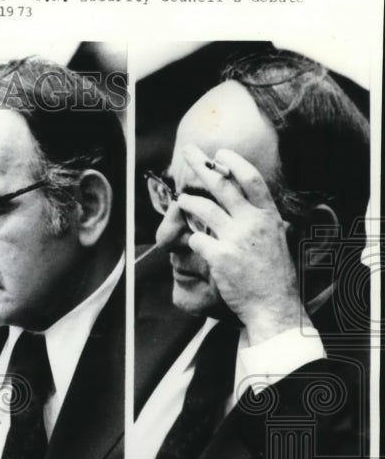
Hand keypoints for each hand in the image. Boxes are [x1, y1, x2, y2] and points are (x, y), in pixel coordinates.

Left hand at [178, 145, 308, 343]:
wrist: (272, 305)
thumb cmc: (273, 276)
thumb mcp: (277, 240)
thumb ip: (263, 222)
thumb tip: (252, 207)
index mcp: (269, 217)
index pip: (252, 179)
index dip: (234, 162)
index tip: (220, 153)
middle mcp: (253, 222)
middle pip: (223, 185)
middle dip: (202, 166)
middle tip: (188, 154)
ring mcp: (235, 238)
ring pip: (203, 208)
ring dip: (188, 201)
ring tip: (181, 200)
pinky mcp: (220, 255)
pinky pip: (196, 238)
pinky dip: (193, 239)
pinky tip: (196, 244)